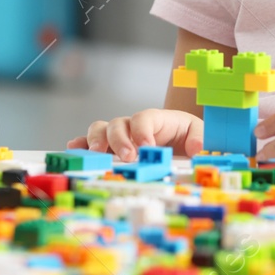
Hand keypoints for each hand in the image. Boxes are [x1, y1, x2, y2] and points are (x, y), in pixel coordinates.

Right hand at [67, 109, 202, 161]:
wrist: (182, 143)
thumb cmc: (188, 136)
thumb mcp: (199, 133)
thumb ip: (199, 138)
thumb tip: (195, 148)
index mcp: (156, 119)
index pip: (144, 118)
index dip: (142, 131)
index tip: (146, 147)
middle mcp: (133, 125)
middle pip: (119, 124)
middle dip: (120, 140)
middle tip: (127, 157)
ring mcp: (119, 136)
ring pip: (101, 130)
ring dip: (97, 140)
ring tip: (98, 154)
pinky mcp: (110, 148)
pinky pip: (91, 142)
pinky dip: (82, 144)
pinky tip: (74, 149)